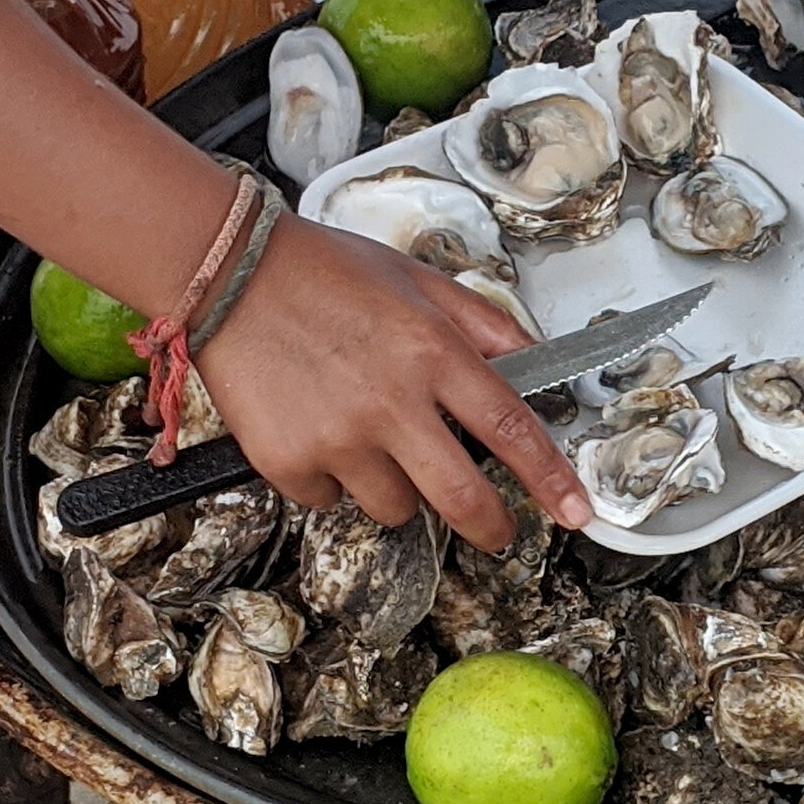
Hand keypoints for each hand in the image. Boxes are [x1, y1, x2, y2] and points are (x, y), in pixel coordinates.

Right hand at [196, 213, 590, 548]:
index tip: (576, 512)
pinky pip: (329, 499)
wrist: (227, 271)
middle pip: (461, 497)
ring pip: (393, 507)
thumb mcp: (417, 280)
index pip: (511, 428)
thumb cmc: (321, 270)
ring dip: (393, 487)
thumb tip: (534, 361)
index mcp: (431, 352)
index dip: (550, 479)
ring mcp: (338, 437)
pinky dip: (329, 479)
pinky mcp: (288, 461)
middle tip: (497, 532)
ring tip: (365, 433)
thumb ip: (483, 324)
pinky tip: (315, 429)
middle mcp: (390, 401)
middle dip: (490, 527)